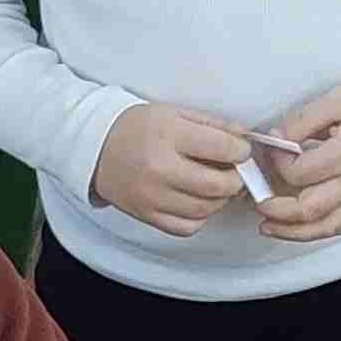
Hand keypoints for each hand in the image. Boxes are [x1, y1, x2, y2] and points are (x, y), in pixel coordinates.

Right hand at [93, 100, 256, 237]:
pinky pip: (186, 227)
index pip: (223, 148)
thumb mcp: (174, 113)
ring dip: (219, 199)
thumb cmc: (137, 128)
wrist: (95, 147)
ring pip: (206, 209)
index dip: (241, 150)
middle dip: (237, 179)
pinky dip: (198, 217)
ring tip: (214, 185)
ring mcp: (152, 196)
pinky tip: (194, 201)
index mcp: (169, 135)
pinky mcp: (146, 215)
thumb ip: (212, 124)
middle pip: (219, 185)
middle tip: (234, 172)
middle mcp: (160, 168)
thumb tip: (245, 138)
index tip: (240, 150)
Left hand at [253, 82, 340, 242]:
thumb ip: (303, 120)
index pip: (301, 172)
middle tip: (258, 201)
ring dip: (292, 232)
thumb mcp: (338, 99)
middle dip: (277, 209)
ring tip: (268, 226)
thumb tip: (276, 138)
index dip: (280, 164)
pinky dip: (316, 232)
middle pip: (309, 208)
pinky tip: (297, 230)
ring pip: (325, 226)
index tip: (275, 152)